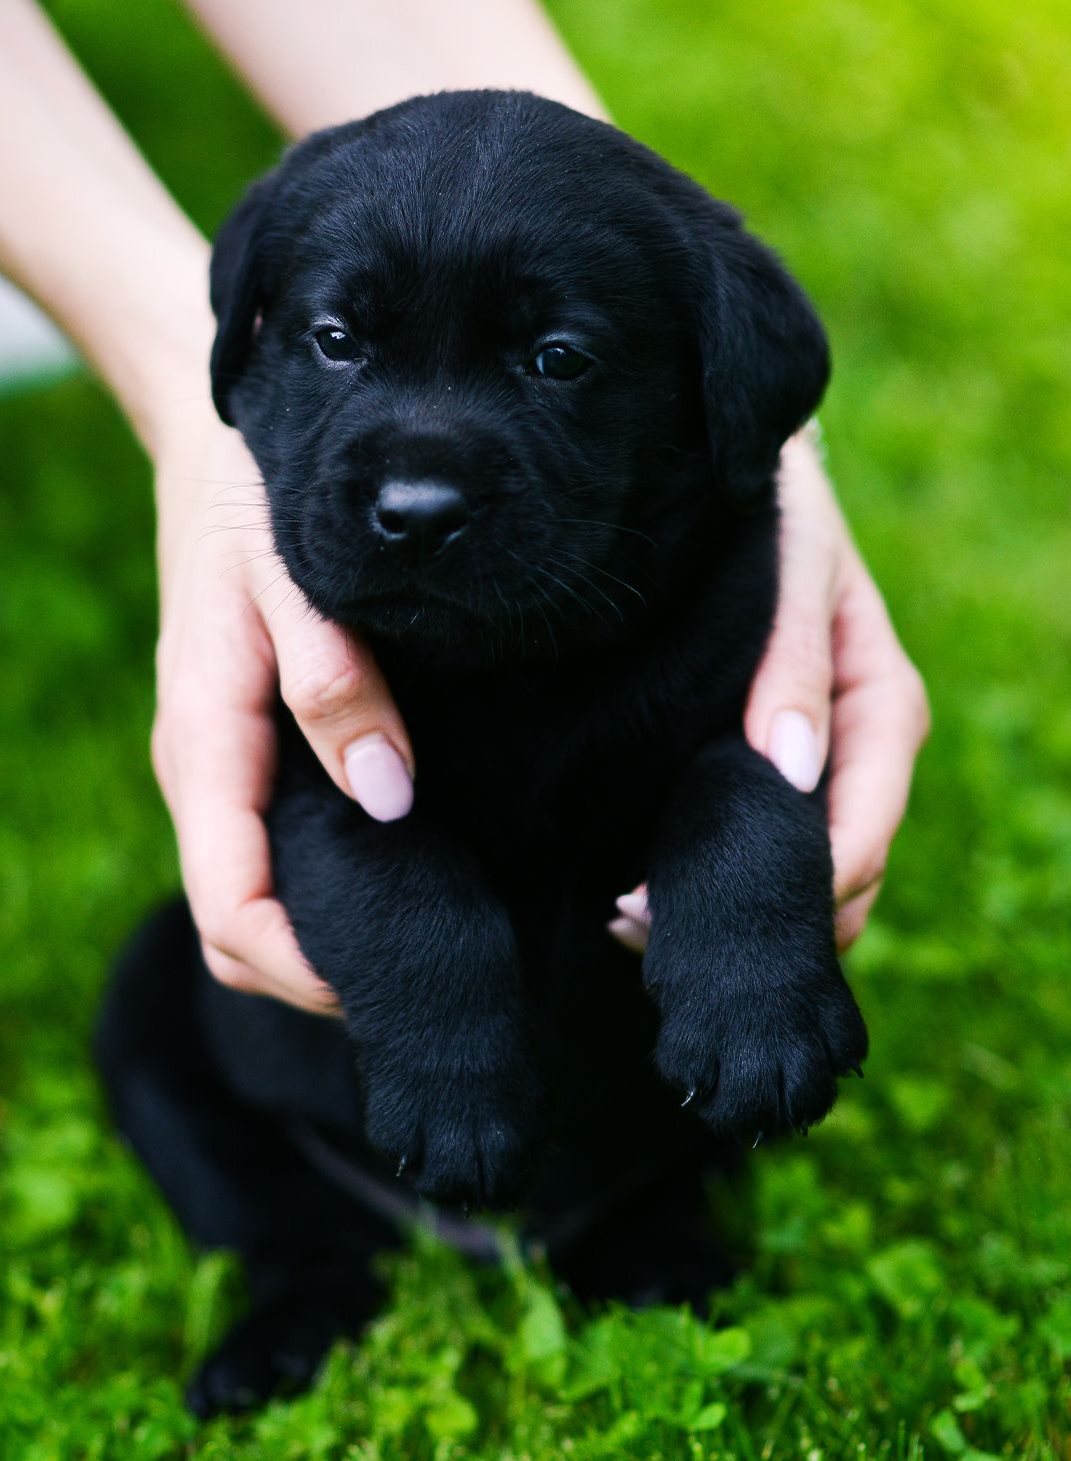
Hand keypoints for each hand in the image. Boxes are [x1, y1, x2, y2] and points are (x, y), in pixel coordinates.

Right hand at [150, 400, 415, 1009]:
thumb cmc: (257, 504)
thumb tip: (388, 795)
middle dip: (311, 972)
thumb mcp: (298, 578)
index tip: (388, 983)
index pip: (232, 907)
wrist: (211, 448)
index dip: (301, 968)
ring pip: (248, 892)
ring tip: (415, 931)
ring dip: (315, 933)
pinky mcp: (238, 750)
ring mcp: (214, 765)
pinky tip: (390, 864)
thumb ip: (335, 682)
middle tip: (416, 972)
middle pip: (235, 924)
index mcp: (205, 743)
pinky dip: (314, 885)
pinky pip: (263, 848)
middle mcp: (199, 771)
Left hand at [611, 429, 929, 953]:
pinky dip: (702, 883)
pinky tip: (631, 899)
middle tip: (643, 922)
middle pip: (832, 870)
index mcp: (882, 708)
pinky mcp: (761, 777)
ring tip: (625, 919)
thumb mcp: (794, 569)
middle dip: (756, 907)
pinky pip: (751, 849)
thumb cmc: (775, 519)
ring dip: (722, 906)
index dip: (808, 879)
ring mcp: (810, 772)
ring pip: (793, 874)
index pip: (866, 822)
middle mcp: (854, 753)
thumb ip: (795, 662)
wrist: (738, 492)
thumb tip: (793, 768)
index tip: (722, 904)